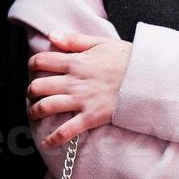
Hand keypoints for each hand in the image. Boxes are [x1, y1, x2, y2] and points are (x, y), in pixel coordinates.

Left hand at [25, 32, 133, 149]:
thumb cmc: (127, 59)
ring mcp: (81, 100)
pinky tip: (46, 143)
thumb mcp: (101, 42)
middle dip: (31, 90)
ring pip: (47, 106)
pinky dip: (54, 138)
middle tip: (32, 93)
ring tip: (34, 113)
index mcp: (75, 61)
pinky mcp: (91, 117)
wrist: (148, 77)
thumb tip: (52, 35)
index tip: (33, 67)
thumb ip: (74, 40)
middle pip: (39, 85)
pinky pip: (67, 130)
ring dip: (35, 111)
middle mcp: (74, 81)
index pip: (42, 61)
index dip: (33, 64)